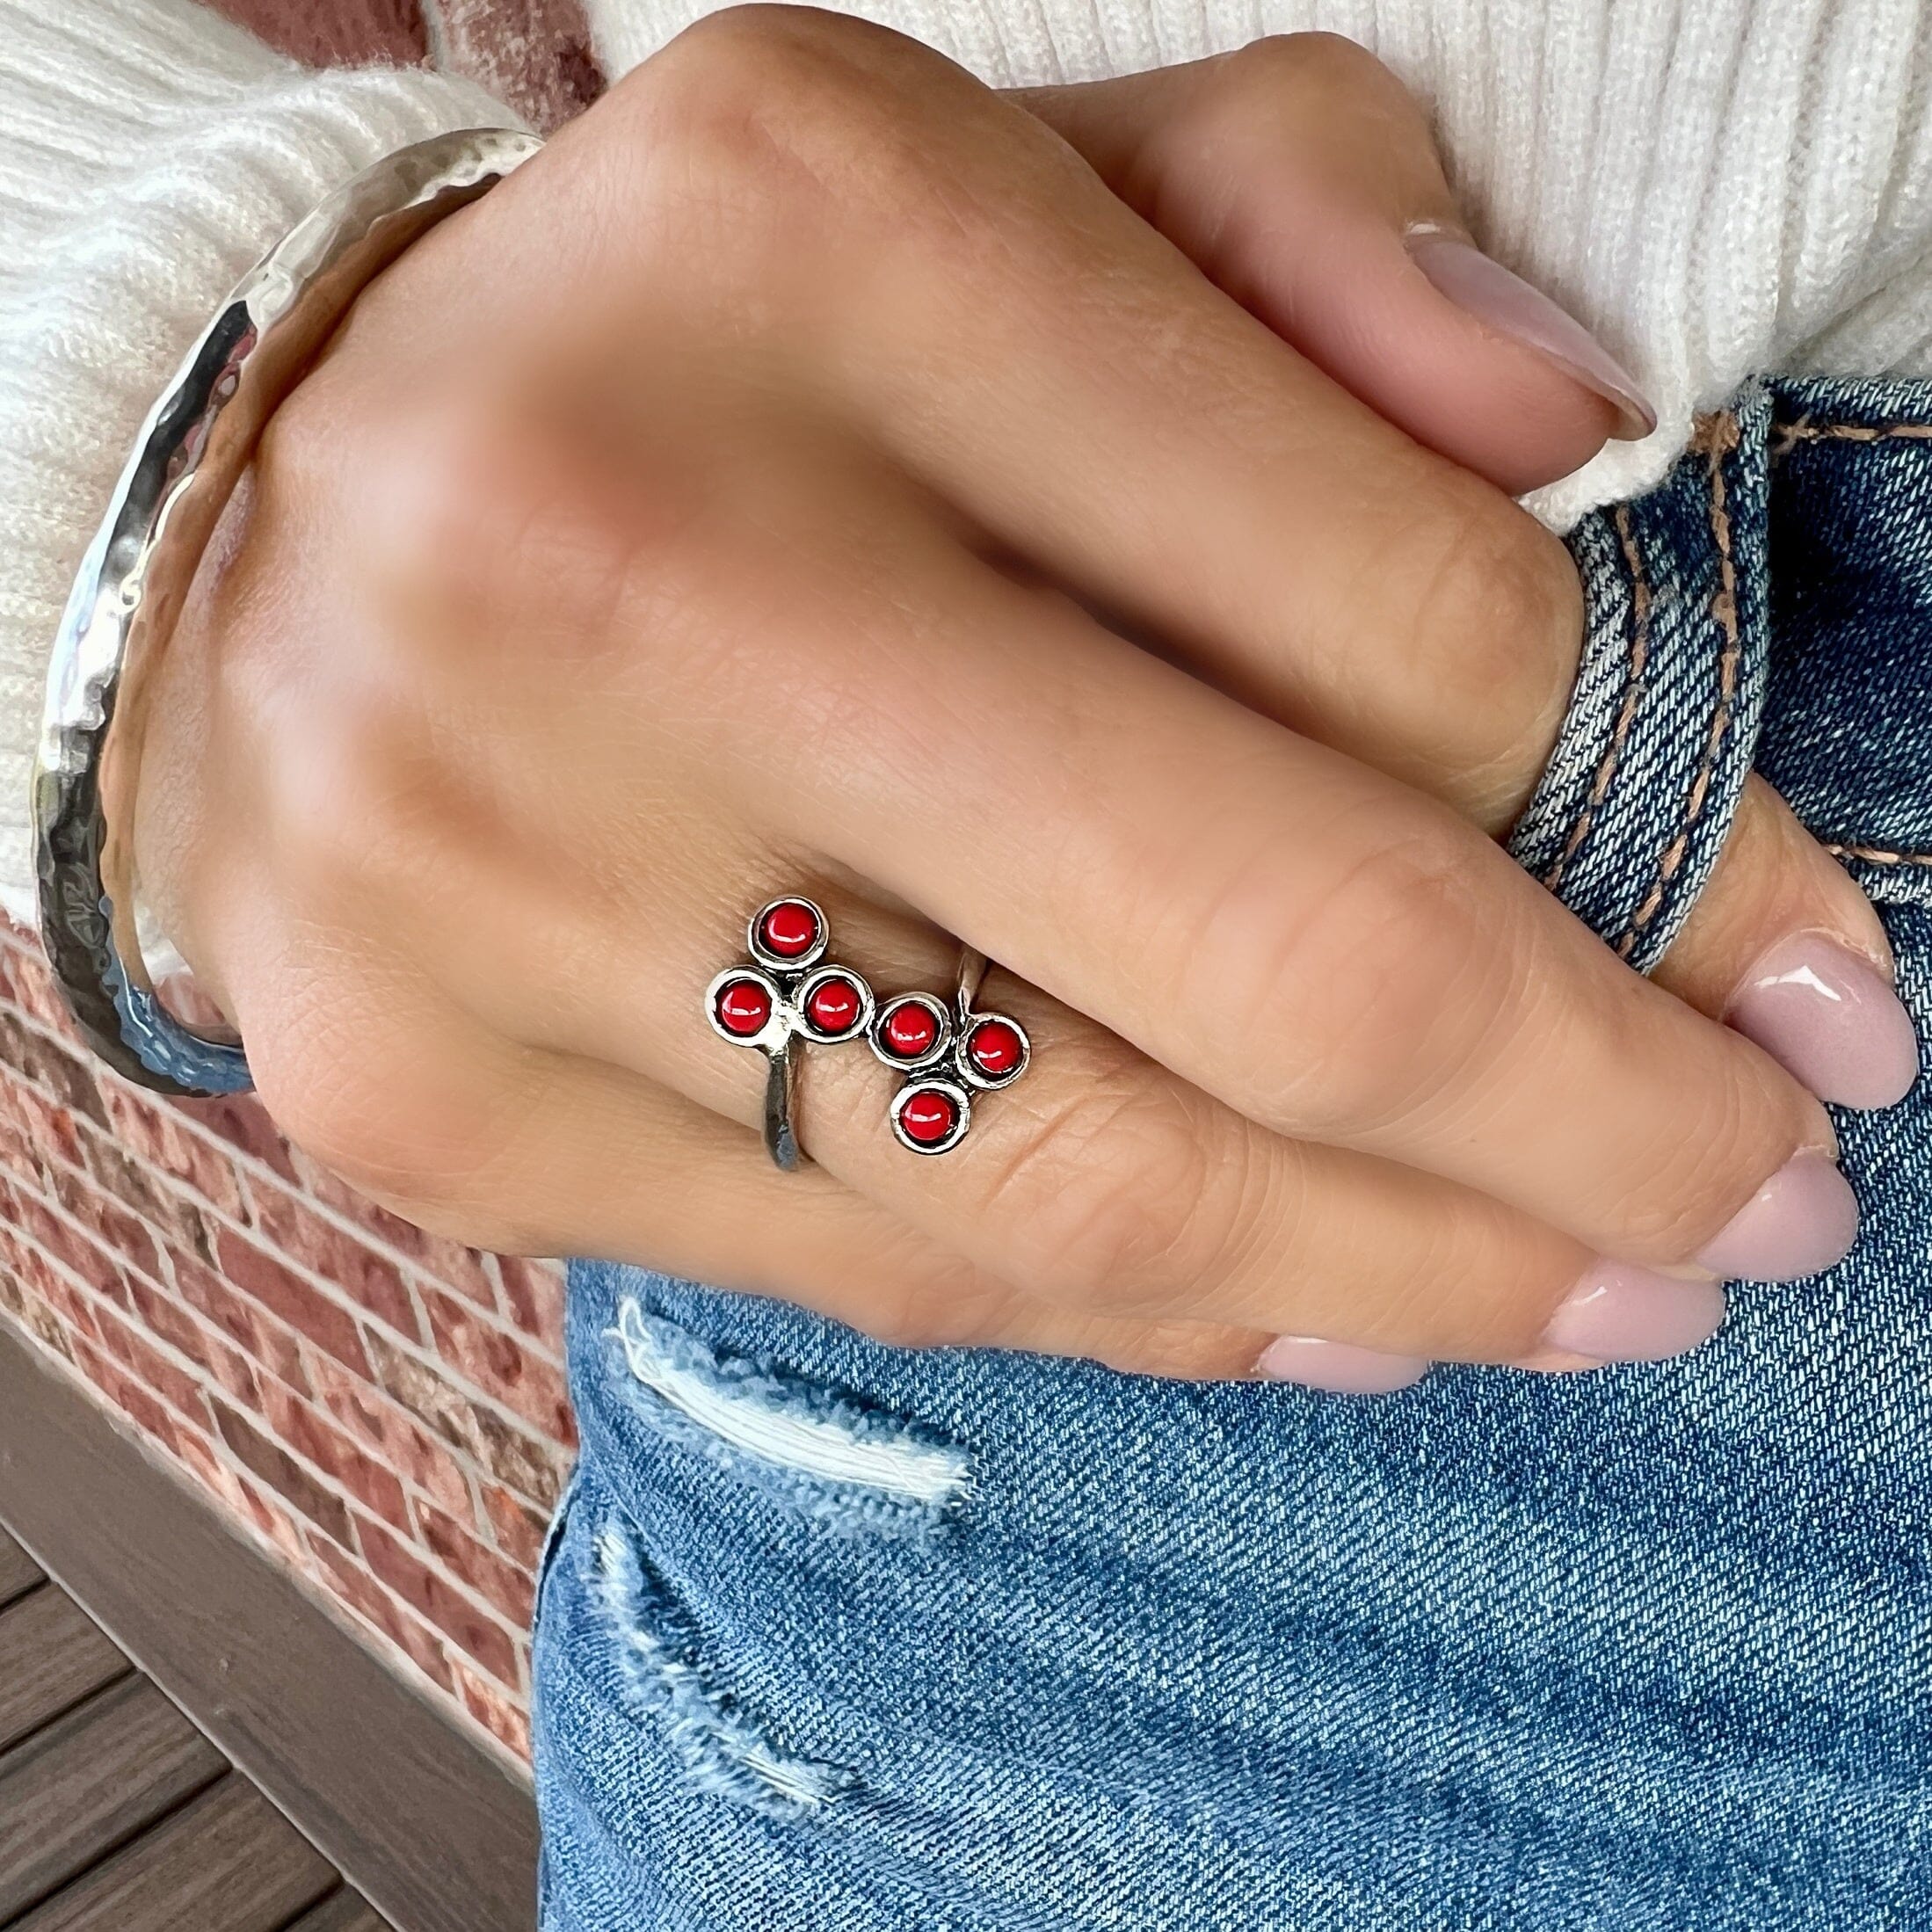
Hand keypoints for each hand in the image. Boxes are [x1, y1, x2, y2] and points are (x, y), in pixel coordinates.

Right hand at [135, 13, 1892, 1385]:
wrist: (263, 535)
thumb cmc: (688, 353)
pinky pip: (903, 1267)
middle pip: (1275, 947)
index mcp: (823, 240)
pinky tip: (1326, 1307)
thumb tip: (1572, 439)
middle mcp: (636, 559)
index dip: (1680, 844)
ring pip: (1091, 1180)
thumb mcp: (986, 178)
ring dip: (1421, 1265)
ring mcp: (506, 868)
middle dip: (1598, 1118)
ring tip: (1606, 1288)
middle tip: (1773, 1195)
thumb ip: (1305, 243)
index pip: (1400, 612)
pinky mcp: (437, 1098)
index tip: (1818, 982)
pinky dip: (1163, 1309)